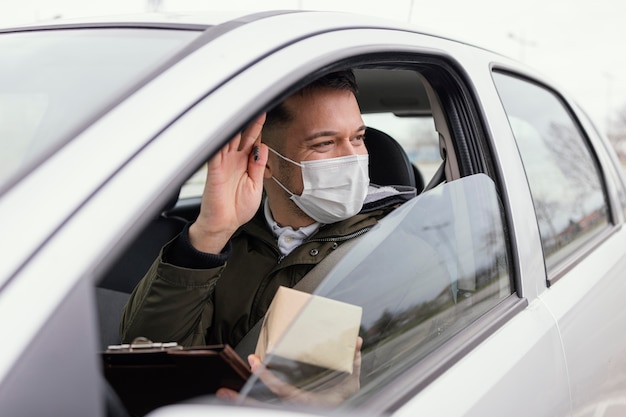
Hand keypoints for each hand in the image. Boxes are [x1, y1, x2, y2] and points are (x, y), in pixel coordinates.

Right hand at [189, 114, 267, 253]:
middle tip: (256, 105)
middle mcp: (233, 160)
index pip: (253, 140)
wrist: (223, 224)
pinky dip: (219, 140)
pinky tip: (225, 130)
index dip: (258, 127)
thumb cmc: (237, 208)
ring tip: (241, 110)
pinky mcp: (214, 170)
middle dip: (248, 121)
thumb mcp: (256, 186)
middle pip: (241, 135)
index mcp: (245, 163)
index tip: (265, 113)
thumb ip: (258, 166)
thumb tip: (263, 147)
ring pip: (228, 139)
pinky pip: (215, 152)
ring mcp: (223, 163)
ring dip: (234, 126)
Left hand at [217, 337, 362, 406]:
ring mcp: (290, 410)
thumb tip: (356, 340)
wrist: (342, 415)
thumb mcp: (350, 383)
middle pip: (263, 406)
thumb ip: (352, 362)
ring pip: (262, 409)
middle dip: (240, 402)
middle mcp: (294, 407)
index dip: (266, 376)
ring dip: (242, 403)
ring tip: (224, 395)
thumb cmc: (342, 400)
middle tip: (221, 392)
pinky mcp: (288, 410)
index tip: (254, 362)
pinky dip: (254, 400)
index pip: (282, 390)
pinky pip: (267, 406)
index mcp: (306, 401)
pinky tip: (240, 395)